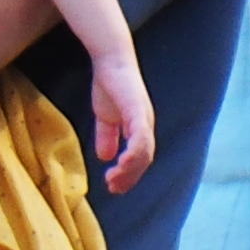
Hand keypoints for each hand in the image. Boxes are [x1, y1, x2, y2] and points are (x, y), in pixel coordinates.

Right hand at [86, 51, 155, 194]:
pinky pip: (140, 139)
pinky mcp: (138, 112)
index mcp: (139, 130)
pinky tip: (122, 163)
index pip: (139, 159)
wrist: (110, 60)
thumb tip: (104, 157)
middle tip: (114, 189)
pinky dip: (133, 154)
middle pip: (144, 160)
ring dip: (130, 170)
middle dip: (129, 177)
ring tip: (114, 180)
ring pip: (144, 154)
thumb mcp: (106, 116)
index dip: (128, 174)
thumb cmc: (110, 85)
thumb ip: (106, 136)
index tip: (113, 186)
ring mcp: (144, 120)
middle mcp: (145, 127)